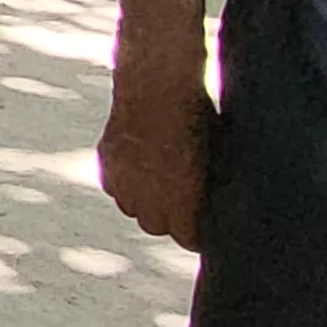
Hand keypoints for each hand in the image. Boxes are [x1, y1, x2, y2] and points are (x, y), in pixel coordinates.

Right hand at [98, 66, 217, 250]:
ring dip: (145, 202)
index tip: (206, 224)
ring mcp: (124, 185)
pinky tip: (140, 166)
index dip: (198, 232)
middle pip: (157, 227)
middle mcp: (149, 202)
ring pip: (133, 209)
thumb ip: (209, 187)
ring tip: (160, 183)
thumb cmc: (198, 119)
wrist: (158, 86)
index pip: (189, 239)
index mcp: (182, 204)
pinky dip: (126, 183)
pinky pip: (116, 188)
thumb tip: (219, 202)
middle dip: (171, 219)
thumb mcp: (215, 157)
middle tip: (184, 202)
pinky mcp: (107, 166)